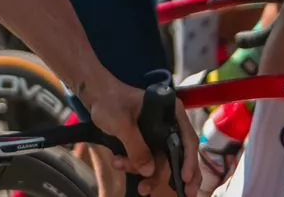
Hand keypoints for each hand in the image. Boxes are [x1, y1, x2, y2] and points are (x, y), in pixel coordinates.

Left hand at [86, 80, 199, 196]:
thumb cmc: (109, 101)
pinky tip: (118, 163)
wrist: (95, 97)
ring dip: (147, 173)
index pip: (187, 139)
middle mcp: (169, 124)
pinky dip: (135, 166)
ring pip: (161, 161)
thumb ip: (135, 145)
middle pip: (180, 154)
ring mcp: (158, 135)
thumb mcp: (121, 122)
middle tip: (183, 194)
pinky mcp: (147, 142)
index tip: (184, 178)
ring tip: (132, 178)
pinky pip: (147, 160)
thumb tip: (149, 171)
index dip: (189, 160)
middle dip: (175, 176)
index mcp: (171, 112)